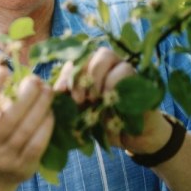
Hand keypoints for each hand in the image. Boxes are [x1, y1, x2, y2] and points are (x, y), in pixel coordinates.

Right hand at [0, 66, 54, 183]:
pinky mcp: (23, 169)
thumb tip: (19, 77)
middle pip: (8, 119)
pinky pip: (38, 143)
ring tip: (47, 90)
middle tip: (35, 79)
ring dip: (40, 106)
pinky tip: (49, 112)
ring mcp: (4, 161)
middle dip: (25, 96)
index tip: (2, 70)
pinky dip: (46, 125)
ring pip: (26, 130)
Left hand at [52, 47, 170, 152]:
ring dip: (95, 77)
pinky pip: (123, 69)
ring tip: (92, 100)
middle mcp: (102, 63)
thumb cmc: (100, 123)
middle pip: (87, 53)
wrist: (128, 137)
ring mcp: (120, 66)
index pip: (72, 61)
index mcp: (86, 70)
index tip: (61, 92)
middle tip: (78, 99)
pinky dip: (112, 83)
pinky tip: (107, 100)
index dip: (65, 74)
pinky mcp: (136, 76)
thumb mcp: (78, 113)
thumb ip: (66, 101)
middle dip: (79, 75)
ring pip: (105, 55)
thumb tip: (54, 92)